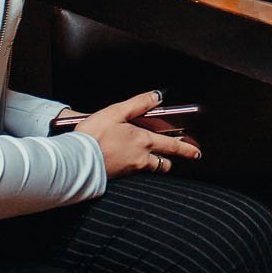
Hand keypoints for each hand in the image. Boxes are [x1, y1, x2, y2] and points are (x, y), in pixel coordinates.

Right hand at [71, 90, 202, 179]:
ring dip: (155, 165)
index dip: (186, 149)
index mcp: (143, 141)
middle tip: (174, 157)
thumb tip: (158, 95)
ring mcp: (130, 170)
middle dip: (170, 160)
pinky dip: (137, 167)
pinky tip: (128, 160)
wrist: (75, 160)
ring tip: (153, 159)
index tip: (196, 153)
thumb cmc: (93, 135)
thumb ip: (139, 103)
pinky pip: (134, 173)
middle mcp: (140, 158)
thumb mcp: (116, 112)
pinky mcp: (118, 177)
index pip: (171, 146)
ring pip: (150, 169)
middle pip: (164, 163)